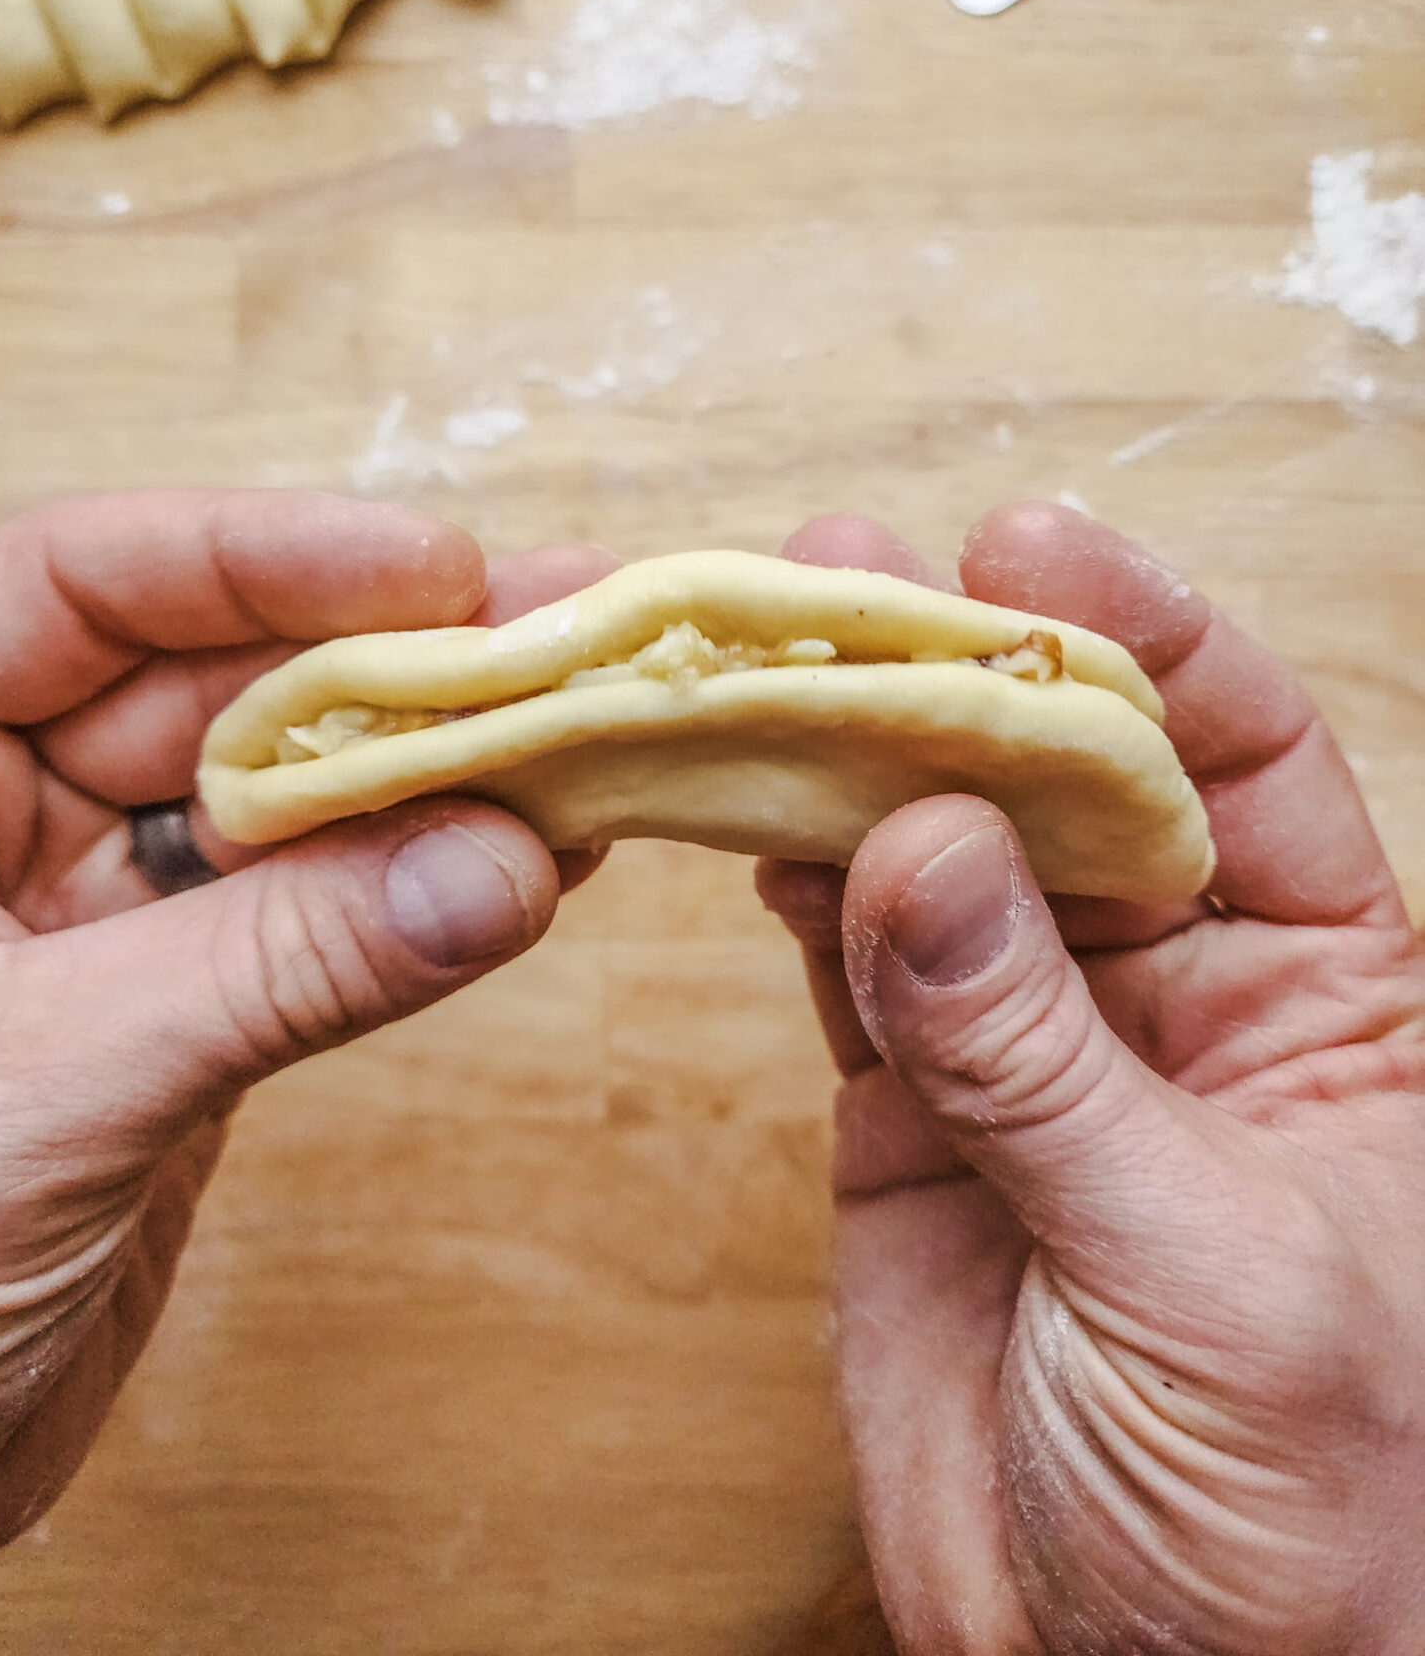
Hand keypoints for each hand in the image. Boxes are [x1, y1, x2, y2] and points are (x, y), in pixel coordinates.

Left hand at [0, 491, 611, 1588]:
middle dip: (384, 656)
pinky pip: (310, 911)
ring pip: (278, 794)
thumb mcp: (46, 1091)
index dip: (256, 556)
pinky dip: (416, 883)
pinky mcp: (172, 1005)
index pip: (74, 589)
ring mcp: (84, 908)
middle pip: (208, 678)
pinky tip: (530, 847)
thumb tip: (495, 863)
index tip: (429, 566)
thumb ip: (275, 966)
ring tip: (585, 716)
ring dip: (428, 764)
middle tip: (561, 623)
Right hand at [760, 506, 1424, 1655]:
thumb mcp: (1203, 1271)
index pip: (1246, 764)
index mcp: (1331, 1001)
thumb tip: (929, 847)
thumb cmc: (1299, 1517)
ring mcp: (1032, 1046)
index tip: (1033, 551)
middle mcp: (1178, 996)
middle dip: (966, 665)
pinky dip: (788, 881)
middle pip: (1068, 778)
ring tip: (762, 645)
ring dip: (852, 751)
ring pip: (938, 853)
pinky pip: (847, 963)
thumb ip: (1050, 1062)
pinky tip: (738, 802)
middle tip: (851, 566)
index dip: (1147, 640)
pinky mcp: (912, 1114)